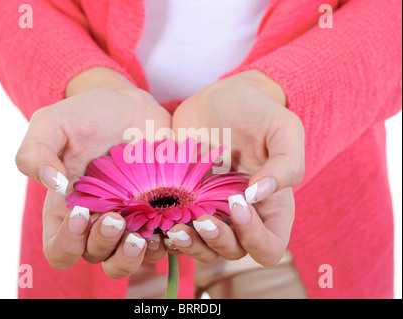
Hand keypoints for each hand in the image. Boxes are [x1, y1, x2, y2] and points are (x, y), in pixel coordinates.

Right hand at [16, 68, 169, 276]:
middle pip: (96, 258)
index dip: (67, 244)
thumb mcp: (52, 123)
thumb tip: (53, 186)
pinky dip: (165, 242)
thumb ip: (36, 152)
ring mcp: (130, 218)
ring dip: (134, 256)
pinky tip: (168, 225)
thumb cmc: (87, 114)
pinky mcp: (158, 211)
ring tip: (143, 235)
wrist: (130, 104)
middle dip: (105, 245)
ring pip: (128, 259)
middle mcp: (98, 220)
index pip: (60, 249)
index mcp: (67, 209)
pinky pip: (162, 242)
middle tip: (116, 219)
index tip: (80, 215)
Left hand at [169, 70, 304, 265]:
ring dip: (189, 245)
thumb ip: (286, 164)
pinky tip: (158, 219)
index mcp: (271, 208)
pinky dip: (167, 233)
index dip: (255, 238)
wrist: (221, 98)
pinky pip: (177, 231)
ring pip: (202, 249)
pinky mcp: (184, 202)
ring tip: (174, 227)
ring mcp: (211, 211)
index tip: (238, 202)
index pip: (269, 248)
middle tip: (200, 219)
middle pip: (233, 253)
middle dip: (217, 242)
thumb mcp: (284, 129)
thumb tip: (258, 195)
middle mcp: (241, 217)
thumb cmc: (258, 112)